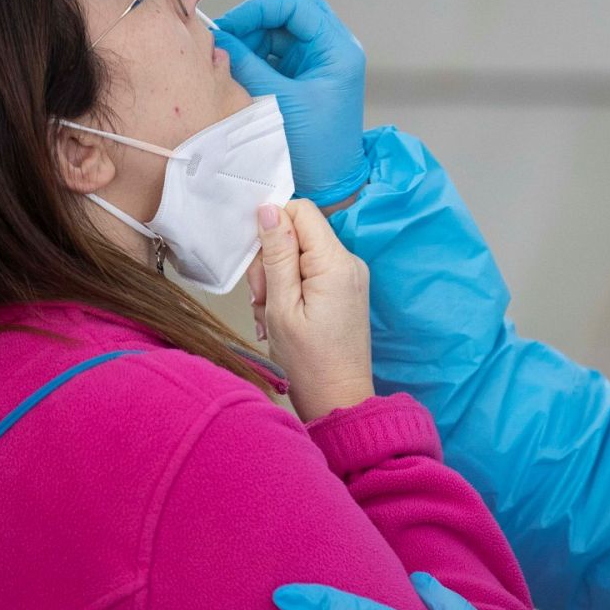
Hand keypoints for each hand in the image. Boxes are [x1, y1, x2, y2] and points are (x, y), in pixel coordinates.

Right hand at [216, 0, 367, 205]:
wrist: (331, 185)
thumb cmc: (315, 150)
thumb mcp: (278, 101)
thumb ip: (247, 63)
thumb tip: (217, 36)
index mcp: (337, 49)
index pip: (296, 3)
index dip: (258, 8)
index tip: (230, 27)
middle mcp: (331, 47)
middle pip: (290, 5)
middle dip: (255, 17)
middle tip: (229, 38)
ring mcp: (318, 58)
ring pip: (279, 25)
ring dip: (252, 35)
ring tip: (230, 58)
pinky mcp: (303, 72)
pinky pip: (275, 46)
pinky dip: (255, 51)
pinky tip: (238, 67)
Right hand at [251, 200, 372, 421]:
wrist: (338, 400)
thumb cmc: (308, 362)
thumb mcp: (281, 306)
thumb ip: (276, 255)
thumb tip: (269, 209)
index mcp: (335, 262)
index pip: (301, 210)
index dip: (273, 228)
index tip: (259, 265)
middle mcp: (349, 262)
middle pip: (299, 233)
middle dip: (271, 261)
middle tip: (263, 299)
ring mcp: (349, 276)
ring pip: (300, 254)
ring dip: (277, 280)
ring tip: (272, 315)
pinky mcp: (345, 290)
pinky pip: (310, 273)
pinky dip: (290, 290)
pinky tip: (282, 318)